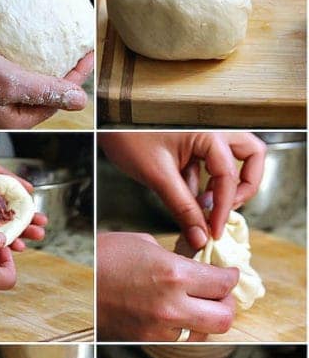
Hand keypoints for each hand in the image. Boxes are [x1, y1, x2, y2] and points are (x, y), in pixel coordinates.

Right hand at [0, 47, 92, 128]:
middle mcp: (9, 119)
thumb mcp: (8, 82)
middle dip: (64, 74)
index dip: (77, 75)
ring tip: (56, 48)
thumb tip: (82, 102)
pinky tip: (23, 54)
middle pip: (46, 96)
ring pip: (28, 90)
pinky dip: (22, 69)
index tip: (88, 50)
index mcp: (19, 119)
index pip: (59, 98)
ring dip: (43, 70)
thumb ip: (45, 90)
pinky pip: (11, 85)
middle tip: (76, 47)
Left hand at [0, 149, 46, 248]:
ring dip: (15, 239)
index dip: (27, 213)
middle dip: (26, 229)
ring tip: (30, 242)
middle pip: (8, 223)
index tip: (41, 219)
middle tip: (40, 232)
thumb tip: (29, 187)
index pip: (12, 207)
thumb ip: (4, 176)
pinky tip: (9, 247)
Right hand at [97, 232, 238, 340]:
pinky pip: (178, 340)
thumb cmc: (102, 257)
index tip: (229, 273)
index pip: (224, 284)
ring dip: (205, 318)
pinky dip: (183, 328)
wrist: (70, 284)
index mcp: (173, 274)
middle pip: (224, 318)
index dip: (231, 277)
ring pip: (204, 334)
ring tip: (195, 303)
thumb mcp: (144, 244)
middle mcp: (170, 307)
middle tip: (220, 293)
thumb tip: (200, 264)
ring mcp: (157, 328)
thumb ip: (178, 257)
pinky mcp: (144, 340)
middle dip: (227, 304)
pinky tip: (174, 313)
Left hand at [99, 132, 265, 248]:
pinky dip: (201, 184)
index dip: (224, 209)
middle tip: (223, 211)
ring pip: (230, 161)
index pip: (230, 177)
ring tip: (199, 209)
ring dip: (219, 188)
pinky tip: (186, 200)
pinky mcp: (191, 142)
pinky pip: (207, 165)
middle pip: (251, 157)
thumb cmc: (128, 136)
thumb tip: (200, 236)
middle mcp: (214, 130)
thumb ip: (182, 207)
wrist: (105, 121)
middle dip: (242, 187)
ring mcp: (204, 135)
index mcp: (210, 133)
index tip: (213, 232)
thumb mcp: (158, 176)